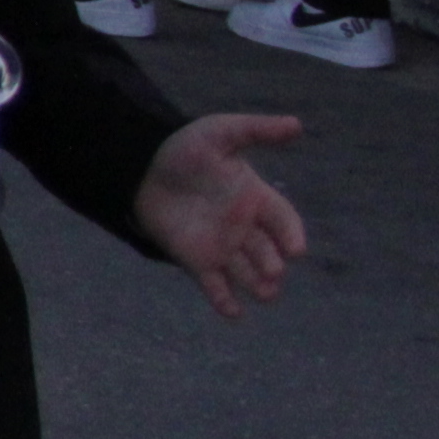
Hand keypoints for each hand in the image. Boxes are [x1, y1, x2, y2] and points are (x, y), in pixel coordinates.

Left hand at [134, 112, 305, 316]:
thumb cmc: (185, 149)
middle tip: (274, 272)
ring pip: (247, 271)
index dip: (291, 234)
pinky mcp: (198, 261)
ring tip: (266, 295)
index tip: (296, 249)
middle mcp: (245, 226)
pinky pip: (215, 285)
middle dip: (273, 264)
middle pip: (267, 250)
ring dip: (258, 285)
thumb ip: (256, 130)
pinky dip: (225, 300)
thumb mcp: (221, 133)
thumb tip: (296, 124)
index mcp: (256, 198)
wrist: (141, 168)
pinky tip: (234, 314)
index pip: (283, 220)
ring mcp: (223, 246)